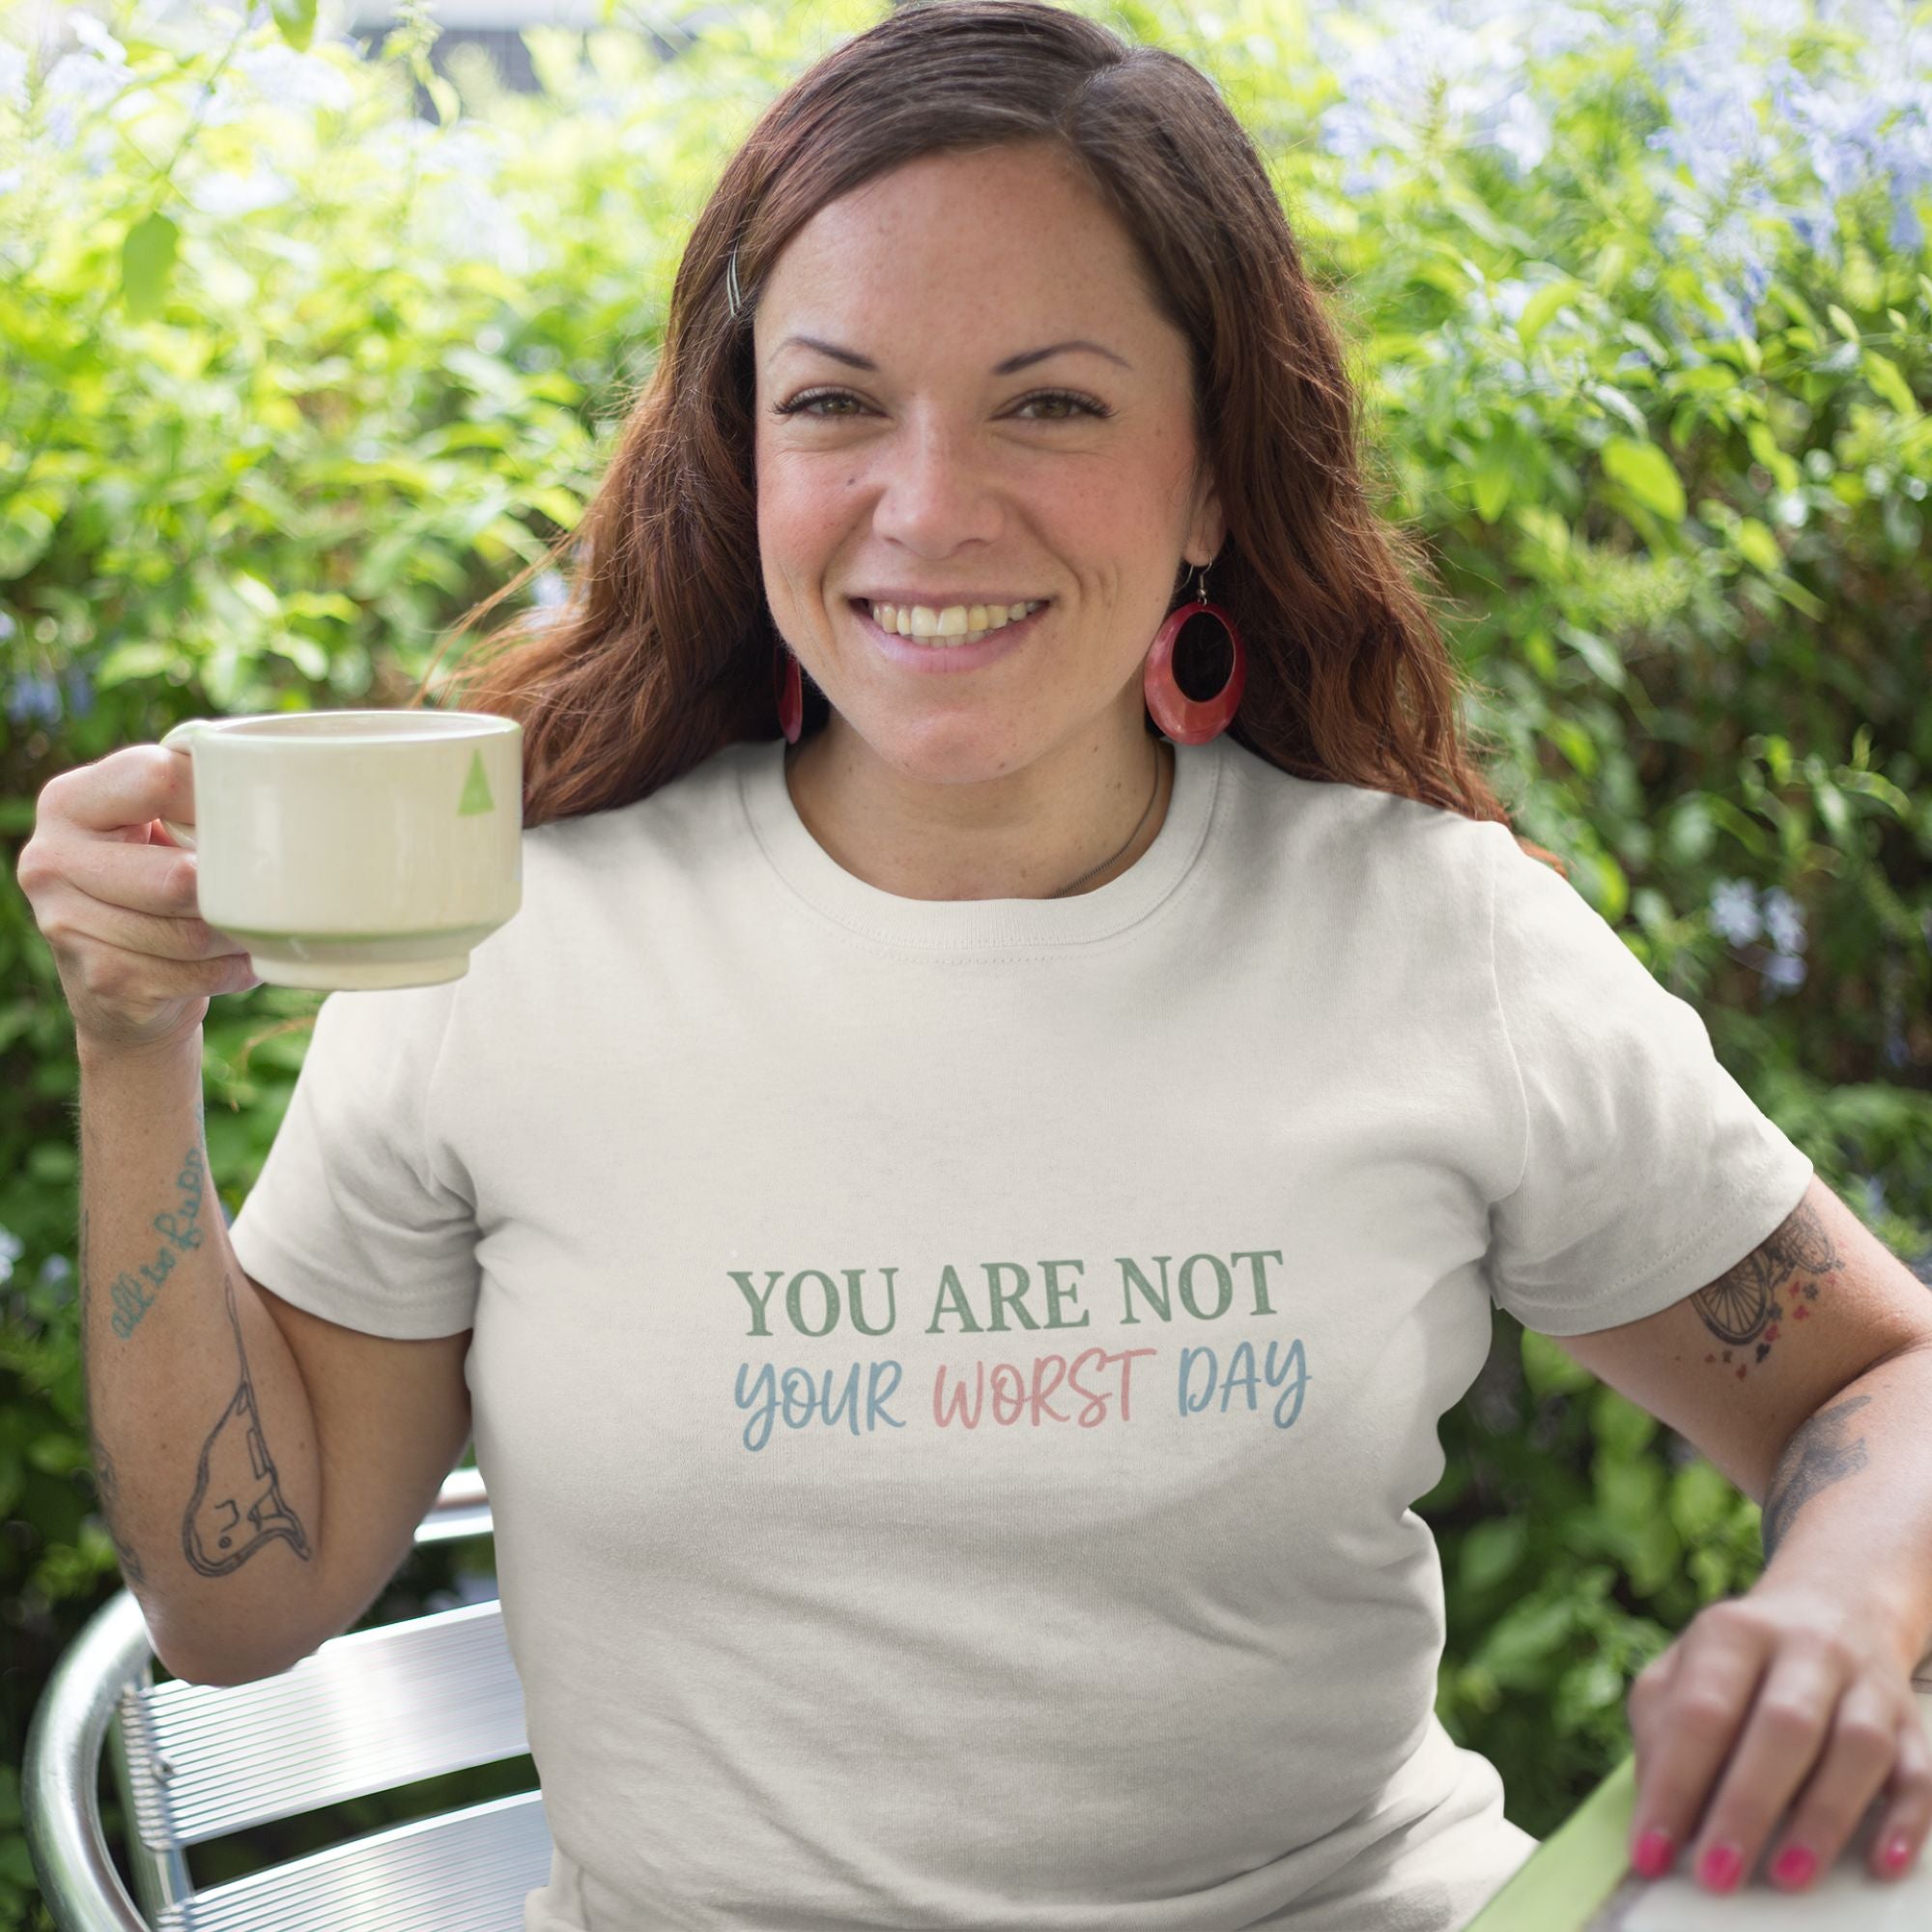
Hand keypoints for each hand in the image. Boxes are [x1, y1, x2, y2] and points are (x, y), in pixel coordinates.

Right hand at [16, 743, 260, 1054]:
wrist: (123, 975)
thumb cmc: (159, 873)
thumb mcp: (160, 821)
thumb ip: (193, 792)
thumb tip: (272, 782)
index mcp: (68, 801)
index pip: (157, 779)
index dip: (222, 800)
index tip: (256, 817)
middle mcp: (50, 858)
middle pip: (180, 877)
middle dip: (234, 890)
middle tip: (265, 889)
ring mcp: (65, 924)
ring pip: (193, 933)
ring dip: (240, 935)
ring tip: (252, 924)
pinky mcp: (100, 979)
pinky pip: (195, 975)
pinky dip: (233, 969)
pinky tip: (235, 959)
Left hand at [1626, 1581, 1931, 1893]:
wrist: (1832, 1607)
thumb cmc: (1737, 1665)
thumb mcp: (1683, 1672)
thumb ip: (1662, 1730)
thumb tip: (1660, 1811)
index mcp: (1732, 1632)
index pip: (1700, 1710)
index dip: (1674, 1784)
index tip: (1651, 1853)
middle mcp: (1803, 1648)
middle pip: (1782, 1725)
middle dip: (1747, 1806)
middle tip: (1718, 1876)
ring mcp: (1865, 1682)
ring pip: (1856, 1745)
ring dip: (1823, 1818)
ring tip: (1787, 1878)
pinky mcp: (1910, 1720)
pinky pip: (1919, 1772)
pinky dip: (1904, 1820)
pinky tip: (1881, 1864)